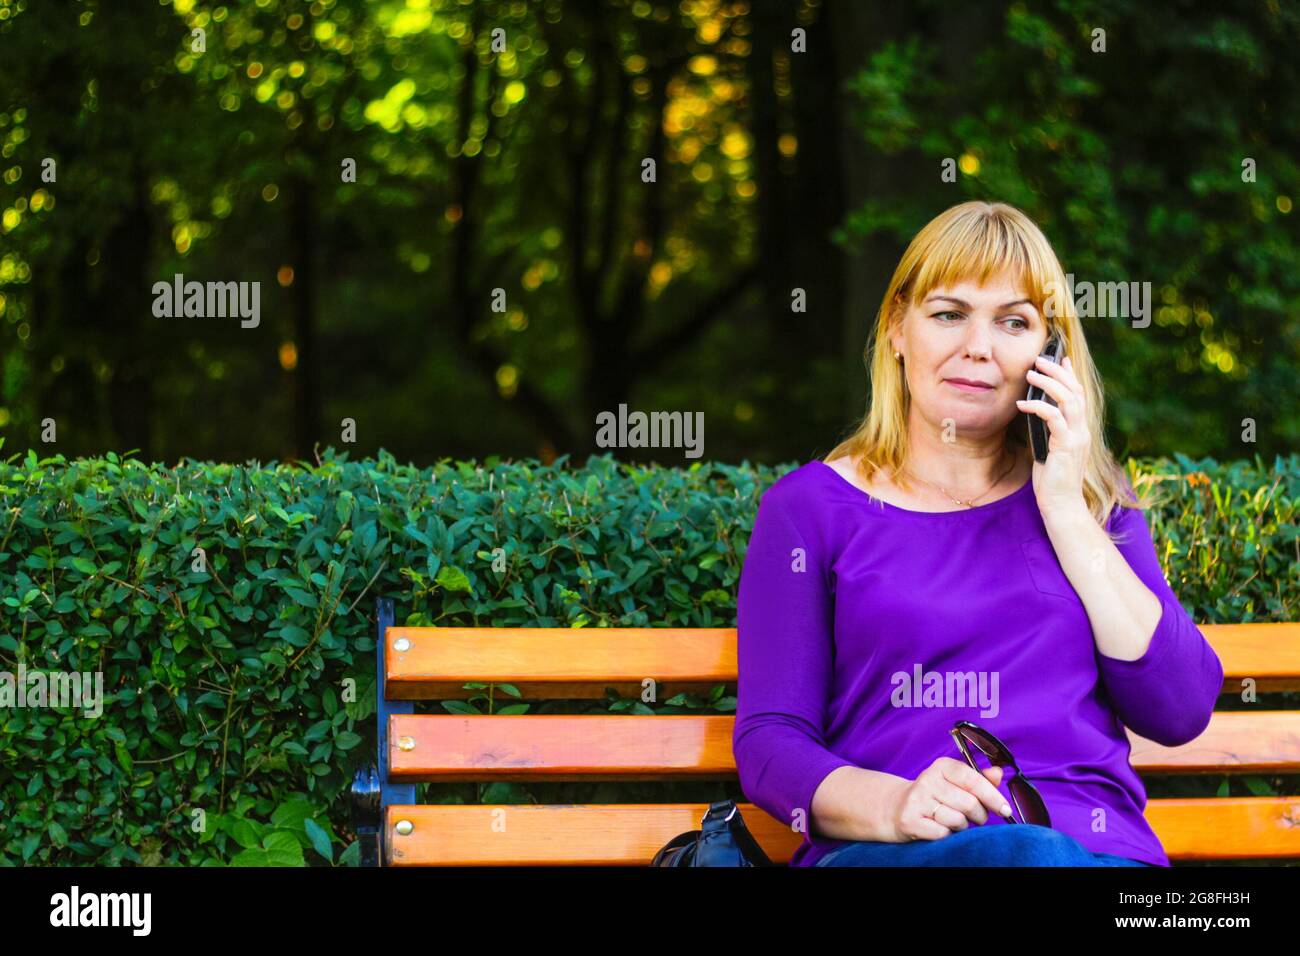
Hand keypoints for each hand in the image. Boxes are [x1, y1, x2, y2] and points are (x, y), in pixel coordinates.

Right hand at [882, 757, 1013, 842]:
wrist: (897, 808)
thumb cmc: (934, 795)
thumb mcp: (955, 782)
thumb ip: (979, 778)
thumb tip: (998, 773)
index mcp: (941, 766)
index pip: (973, 779)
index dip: (992, 796)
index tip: (1005, 809)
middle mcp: (927, 780)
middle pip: (969, 803)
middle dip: (978, 815)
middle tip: (975, 817)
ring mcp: (917, 800)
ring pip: (957, 820)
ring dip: (961, 825)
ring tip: (952, 820)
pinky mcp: (909, 820)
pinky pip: (943, 833)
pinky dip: (946, 834)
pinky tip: (938, 827)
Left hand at [1016, 353, 1089, 518]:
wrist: (1061, 505)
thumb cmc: (1052, 480)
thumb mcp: (1048, 449)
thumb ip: (1047, 431)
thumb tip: (1033, 412)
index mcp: (1079, 429)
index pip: (1078, 395)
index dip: (1069, 375)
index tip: (1060, 358)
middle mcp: (1082, 430)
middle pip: (1075, 391)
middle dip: (1057, 372)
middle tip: (1040, 359)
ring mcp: (1077, 438)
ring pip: (1068, 400)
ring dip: (1049, 384)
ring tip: (1031, 373)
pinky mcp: (1067, 446)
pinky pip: (1054, 419)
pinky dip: (1038, 407)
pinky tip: (1022, 404)